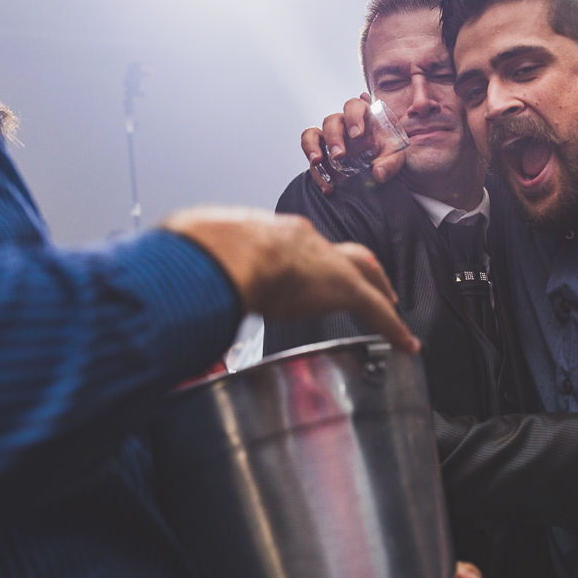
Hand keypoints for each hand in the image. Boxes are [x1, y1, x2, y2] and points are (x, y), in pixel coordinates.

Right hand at [162, 206, 418, 352]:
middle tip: (372, 284)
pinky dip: (393, 326)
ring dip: (379, 289)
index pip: (298, 246)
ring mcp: (325, 261)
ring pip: (365, 272)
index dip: (308, 259)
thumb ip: (194, 275)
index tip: (304, 273)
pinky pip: (377, 309)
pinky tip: (407, 343)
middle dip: (359, 267)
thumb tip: (170, 289)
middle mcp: (303, 240)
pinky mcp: (343, 286)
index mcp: (269, 234)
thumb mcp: (197, 261)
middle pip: (343, 252)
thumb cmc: (201, 253)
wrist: (222, 252)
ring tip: (390, 307)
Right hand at [301, 94, 405, 194]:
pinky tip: (327, 187)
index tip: (357, 134)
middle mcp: (343, 125)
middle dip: (333, 137)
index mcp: (362, 117)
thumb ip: (391, 163)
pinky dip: (315, 172)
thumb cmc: (386, 154)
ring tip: (317, 161)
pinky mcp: (321, 154)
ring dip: (312, 146)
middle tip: (339, 155)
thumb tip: (378, 173)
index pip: (354, 106)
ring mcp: (329, 138)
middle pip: (331, 120)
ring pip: (312, 133)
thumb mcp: (395, 157)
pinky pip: (310, 157)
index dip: (353, 116)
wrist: (378, 169)